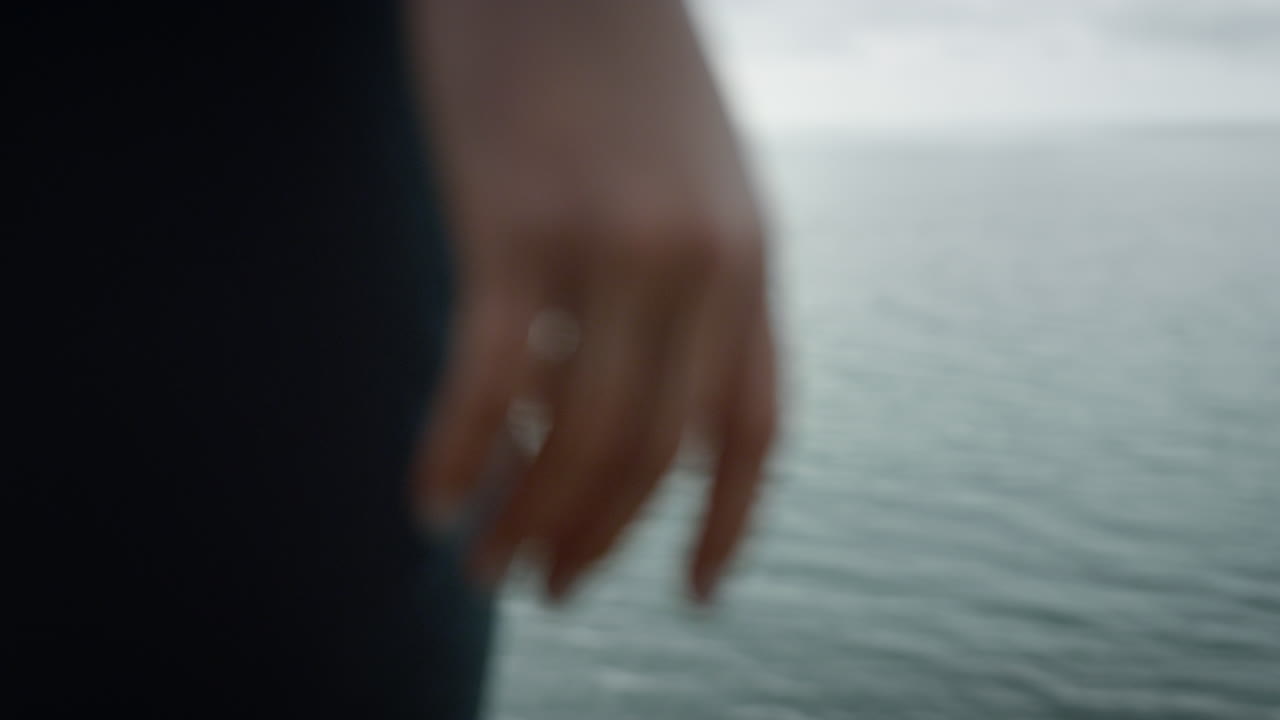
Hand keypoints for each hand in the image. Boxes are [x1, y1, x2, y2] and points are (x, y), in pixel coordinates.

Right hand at [408, 0, 777, 603]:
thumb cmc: (620, 67)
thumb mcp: (700, 177)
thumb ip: (696, 284)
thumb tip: (637, 406)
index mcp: (750, 257)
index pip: (752, 427)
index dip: (729, 523)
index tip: (693, 590)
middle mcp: (697, 262)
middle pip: (654, 451)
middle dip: (599, 537)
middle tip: (545, 583)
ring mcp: (608, 242)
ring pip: (576, 431)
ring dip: (527, 517)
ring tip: (484, 565)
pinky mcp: (512, 218)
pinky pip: (488, 373)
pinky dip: (453, 450)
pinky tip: (425, 500)